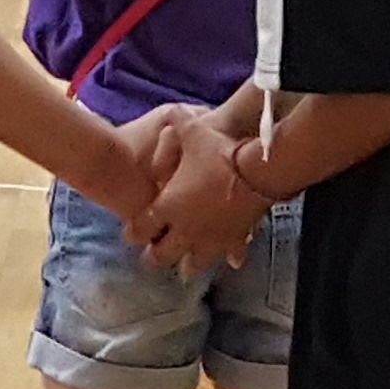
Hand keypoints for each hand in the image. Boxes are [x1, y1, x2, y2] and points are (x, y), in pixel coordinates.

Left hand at [135, 124, 264, 269]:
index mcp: (168, 206)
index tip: (130, 233)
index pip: (141, 227)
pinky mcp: (237, 238)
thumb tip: (167, 118)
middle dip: (156, 255)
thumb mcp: (189, 129)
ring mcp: (212, 238)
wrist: (258, 169)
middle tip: (153, 255)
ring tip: (185, 270)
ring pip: (195, 262)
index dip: (134, 231)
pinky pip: (232, 253)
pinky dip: (230, 257)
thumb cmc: (218, 150)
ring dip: (189, 264)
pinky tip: (232, 262)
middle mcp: (186, 228)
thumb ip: (174, 127)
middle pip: (163, 253)